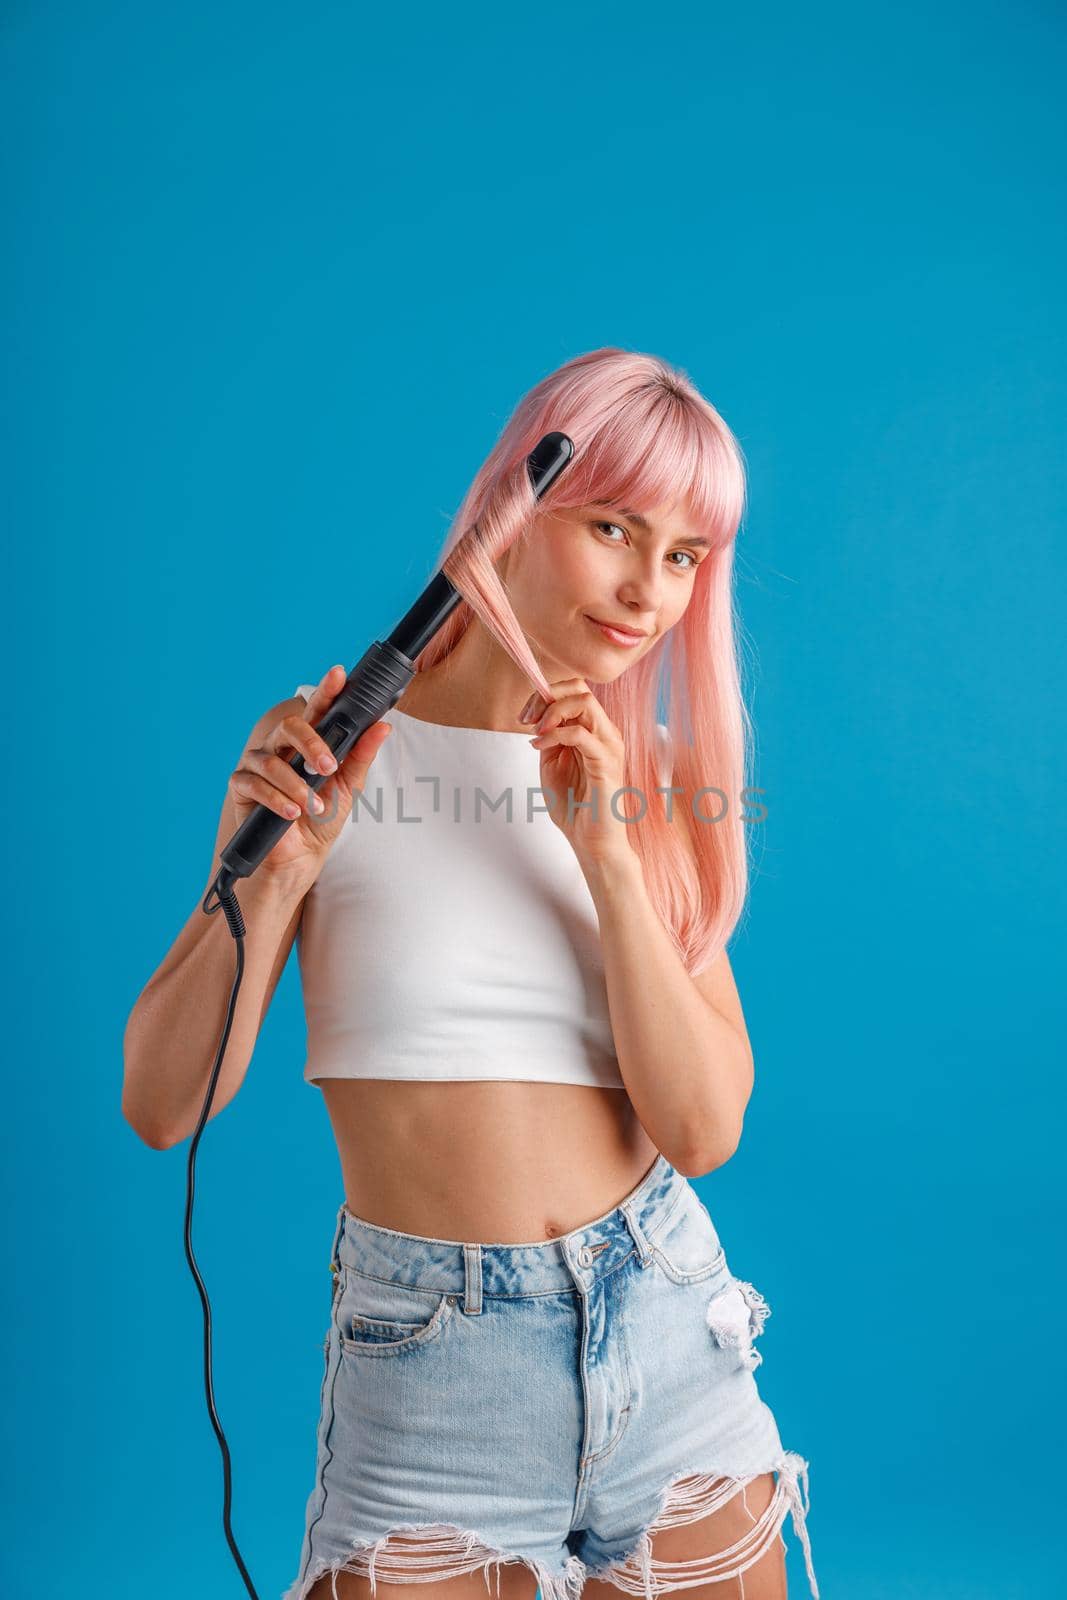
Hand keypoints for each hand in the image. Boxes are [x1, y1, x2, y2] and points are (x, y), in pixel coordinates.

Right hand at [227, 665, 391, 885]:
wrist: (300, 858)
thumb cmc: (322, 819)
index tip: (338, 674)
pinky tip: (290, 813)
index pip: (317, 711)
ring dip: (296, 786)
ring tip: (312, 808)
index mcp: (307, 744)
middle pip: (290, 727)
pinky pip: (253, 783)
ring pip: (271, 759)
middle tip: (328, 768)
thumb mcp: (349, 788)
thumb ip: (361, 756)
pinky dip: (275, 799)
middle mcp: (281, 748)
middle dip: (311, 745)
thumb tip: (383, 726)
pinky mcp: (241, 787)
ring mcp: (258, 765)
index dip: (326, 690)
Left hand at [523, 677, 636, 868]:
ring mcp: (608, 745)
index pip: (575, 690)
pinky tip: (540, 747)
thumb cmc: (574, 805)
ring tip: (535, 733)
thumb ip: (548, 737)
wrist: (590, 840)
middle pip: (580, 689)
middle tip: (527, 719)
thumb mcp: (552, 763)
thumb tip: (537, 716)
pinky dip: (555, 734)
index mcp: (594, 730)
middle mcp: (605, 732)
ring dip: (552, 712)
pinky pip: (581, 734)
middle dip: (547, 697)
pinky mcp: (606, 762)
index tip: (524, 715)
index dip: (546, 694)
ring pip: (585, 703)